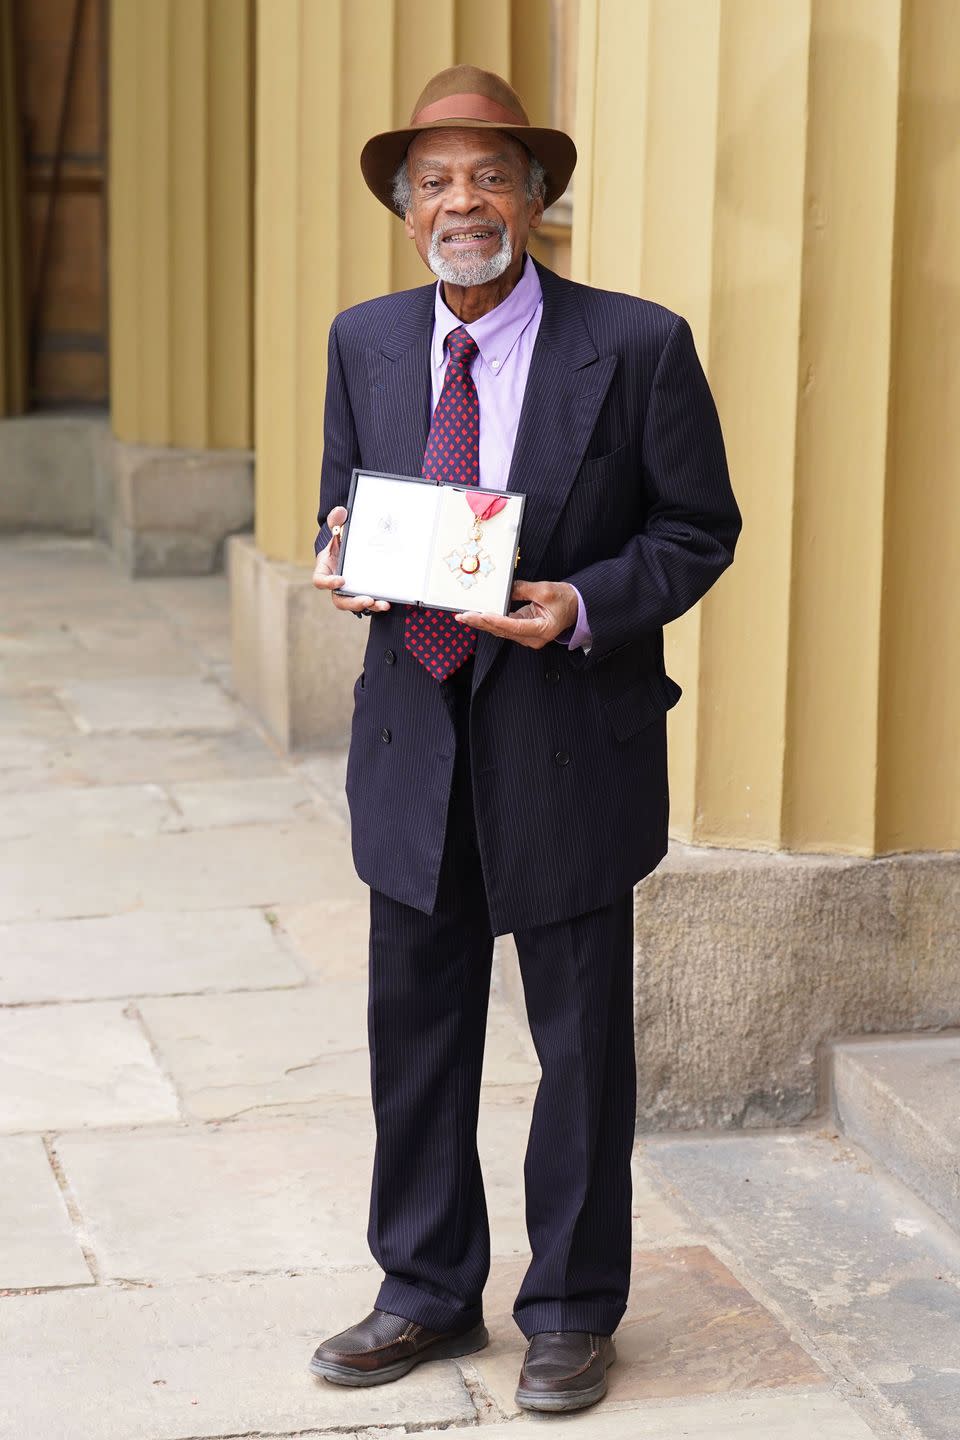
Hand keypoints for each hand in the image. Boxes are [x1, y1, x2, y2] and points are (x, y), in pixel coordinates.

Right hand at [311, 505, 390, 614]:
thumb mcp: (336, 530)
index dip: (328, 583)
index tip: (341, 579)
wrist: (346, 550)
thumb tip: (340, 511)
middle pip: (339, 600)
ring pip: (354, 605)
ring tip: (382, 604)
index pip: (320, 581)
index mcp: (325, 571)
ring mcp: (348, 592)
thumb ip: (336, 521)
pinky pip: (367, 602)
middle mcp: (335, 585)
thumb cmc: (339, 542)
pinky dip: (377, 604)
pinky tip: (388, 602)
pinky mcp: (360, 593)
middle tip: (367, 600)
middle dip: (353, 602)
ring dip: (369, 606)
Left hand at [455, 579, 577, 648]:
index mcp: (541, 630)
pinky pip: (503, 627)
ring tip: (465, 617)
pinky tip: (477, 617)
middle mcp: (532, 638)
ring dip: (482, 624)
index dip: (495, 620)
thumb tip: (504, 589)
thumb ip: (523, 589)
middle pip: (502, 631)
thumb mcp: (545, 590)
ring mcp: (527, 636)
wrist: (576, 606)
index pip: (513, 626)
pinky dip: (490, 622)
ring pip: (500, 631)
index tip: (480, 614)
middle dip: (481, 623)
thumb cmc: (565, 600)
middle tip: (464, 616)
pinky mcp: (522, 630)